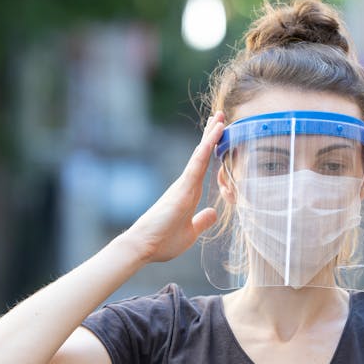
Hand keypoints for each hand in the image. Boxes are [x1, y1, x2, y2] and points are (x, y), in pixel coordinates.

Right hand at [124, 113, 224, 263]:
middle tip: (220, 116)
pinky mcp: (182, 189)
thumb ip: (201, 221)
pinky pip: (197, 164)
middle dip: (210, 136)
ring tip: (220, 118)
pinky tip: (215, 134)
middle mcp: (186, 185)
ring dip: (211, 136)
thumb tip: (213, 213)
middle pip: (201, 155)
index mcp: (189, 194)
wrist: (143, 247)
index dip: (211, 150)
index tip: (218, 134)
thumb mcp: (190, 232)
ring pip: (200, 155)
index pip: (203, 167)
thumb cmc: (162, 242)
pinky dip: (207, 147)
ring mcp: (183, 185)